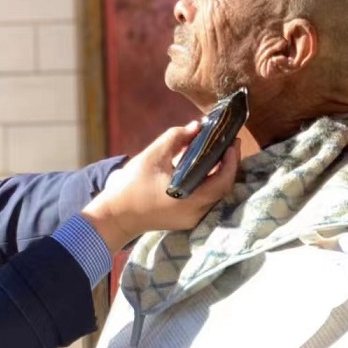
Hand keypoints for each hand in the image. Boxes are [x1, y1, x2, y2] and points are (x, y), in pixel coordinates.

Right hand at [83, 122, 238, 251]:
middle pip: (222, 188)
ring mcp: (191, 219)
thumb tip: (196, 126)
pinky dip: (207, 184)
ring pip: (214, 195)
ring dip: (218, 175)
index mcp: (190, 198)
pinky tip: (201, 170)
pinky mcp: (184, 220)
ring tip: (215, 154)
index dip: (232, 161)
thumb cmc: (131, 186)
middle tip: (227, 145)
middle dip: (227, 166)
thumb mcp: (153, 156)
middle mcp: (195, 212)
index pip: (223, 180)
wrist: (115, 216)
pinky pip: (204, 201)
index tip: (232, 142)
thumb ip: (176, 138)